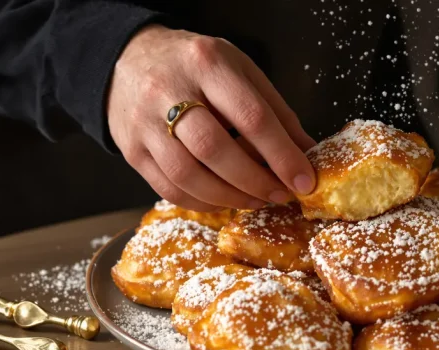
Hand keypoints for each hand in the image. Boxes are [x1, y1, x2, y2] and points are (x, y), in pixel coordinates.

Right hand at [107, 25, 316, 210]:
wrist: (129, 58)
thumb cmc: (196, 67)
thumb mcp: (240, 70)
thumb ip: (275, 111)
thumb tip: (308, 152)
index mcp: (208, 64)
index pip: (251, 116)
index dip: (282, 155)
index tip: (304, 181)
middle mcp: (170, 90)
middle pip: (214, 148)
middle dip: (254, 180)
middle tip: (280, 195)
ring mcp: (144, 122)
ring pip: (187, 174)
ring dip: (229, 197)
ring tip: (255, 200)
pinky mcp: (132, 150)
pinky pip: (168, 188)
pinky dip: (202, 202)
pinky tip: (224, 200)